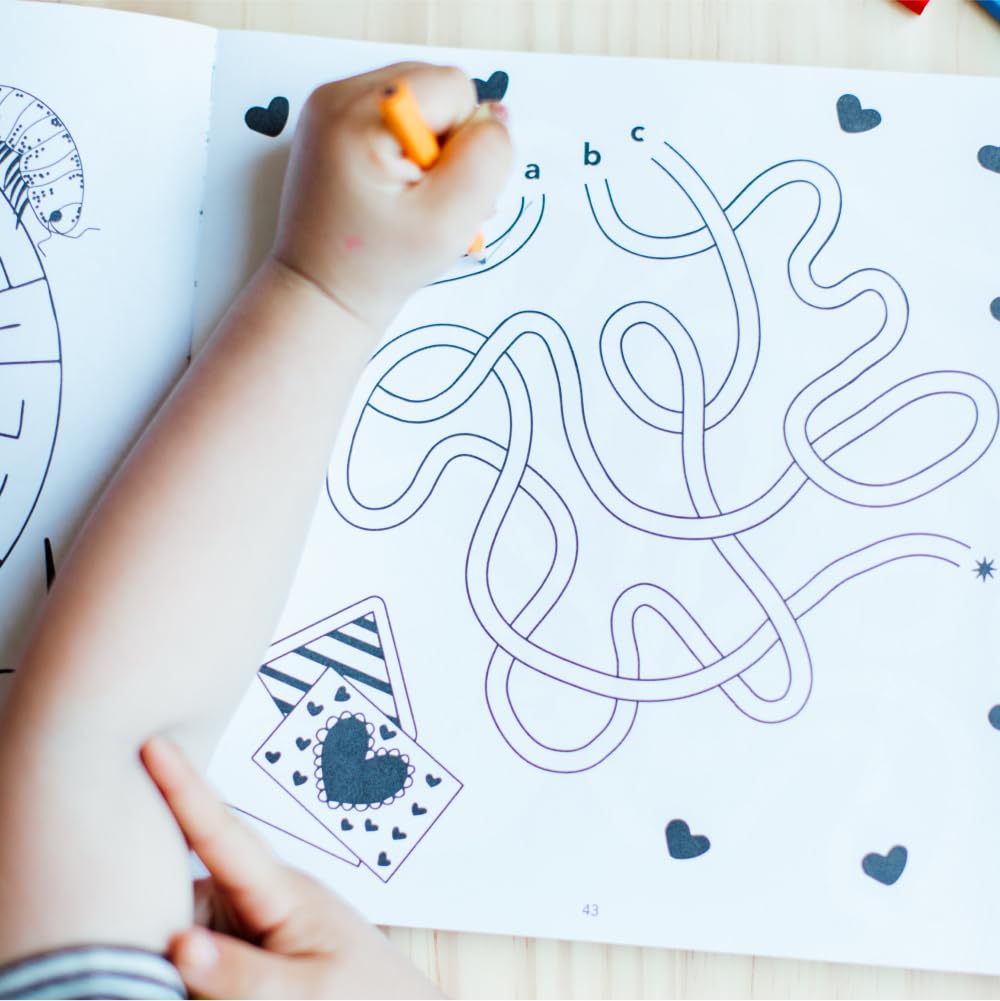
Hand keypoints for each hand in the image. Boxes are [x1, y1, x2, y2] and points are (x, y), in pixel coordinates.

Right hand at [140, 736, 442, 998]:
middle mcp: (255, 898)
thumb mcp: (309, 991)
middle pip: (180, 884)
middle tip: (107, 890)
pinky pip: (188, 952)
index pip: (222, 835)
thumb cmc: (363, 995)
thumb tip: (179, 946)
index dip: (184, 789)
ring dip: (156, 942)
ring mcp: (244, 923)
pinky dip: (171, 964)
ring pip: (177, 923)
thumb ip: (245, 974)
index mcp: (281, 893)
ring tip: (169, 963)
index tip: (154, 744)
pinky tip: (159, 968)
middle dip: (144, 886)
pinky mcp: (235, 951)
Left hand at [271, 63, 511, 330]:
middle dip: (449, 145)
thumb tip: (497, 117)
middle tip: (427, 201)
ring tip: (412, 201)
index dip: (465, 143)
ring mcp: (331, 107)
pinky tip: (397, 193)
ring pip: (421, 104)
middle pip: (436, 90)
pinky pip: (397, 118)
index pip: (454, 88)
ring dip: (433, 152)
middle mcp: (339, 95)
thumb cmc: (378, 266)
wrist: (322, 294)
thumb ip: (486, 160)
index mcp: (360, 113)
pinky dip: (410, 154)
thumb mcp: (448, 221)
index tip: (436, 190)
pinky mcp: (334, 125)